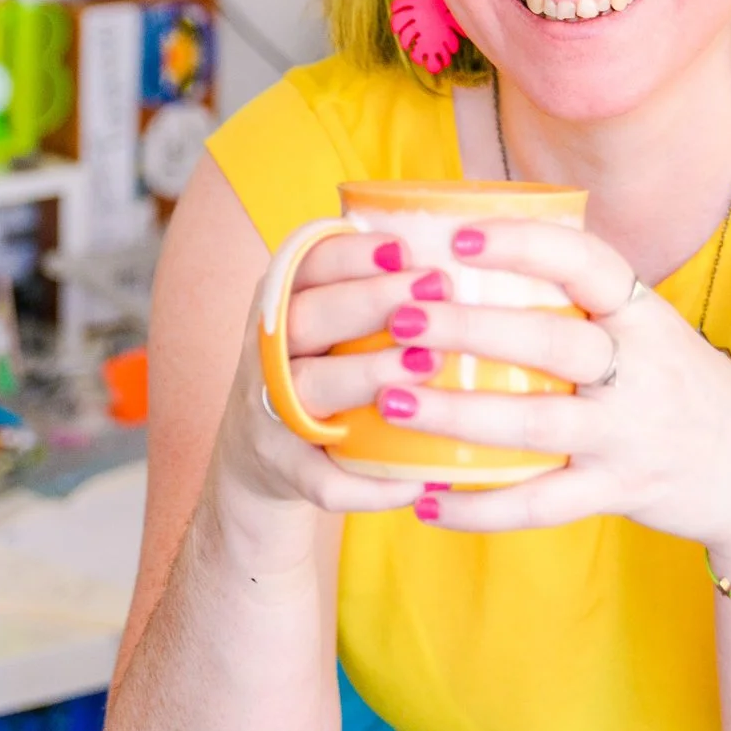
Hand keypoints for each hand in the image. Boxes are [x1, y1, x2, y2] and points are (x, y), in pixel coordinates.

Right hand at [211, 227, 427, 524]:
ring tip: (429, 363)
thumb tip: (470, 254)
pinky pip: (325, 481)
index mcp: (282, 305)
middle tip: (434, 287)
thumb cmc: (324, 371)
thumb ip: (376, 289)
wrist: (261, 460)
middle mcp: (268, 354)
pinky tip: (423, 478)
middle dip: (369, 300)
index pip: (304, 265)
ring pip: (311, 388)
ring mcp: (270, 414)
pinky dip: (373, 484)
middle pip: (305, 318)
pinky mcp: (284, 471)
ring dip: (368, 373)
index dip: (350, 253)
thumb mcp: (330, 323)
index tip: (403, 247)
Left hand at [377, 220, 730, 578]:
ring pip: (536, 423)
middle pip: (551, 340)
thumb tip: (478, 247)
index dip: (521, 244)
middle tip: (401, 317)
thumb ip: (584, 300)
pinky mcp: (619, 492)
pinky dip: (480, 508)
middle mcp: (640, 370)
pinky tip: (425, 501)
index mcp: (643, 314)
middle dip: (470, 327)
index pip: (585, 262)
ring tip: (392, 401)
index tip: (456, 237)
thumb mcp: (649, 327)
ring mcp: (629, 434)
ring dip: (457, 413)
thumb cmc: (677, 383)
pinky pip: (541, 504)